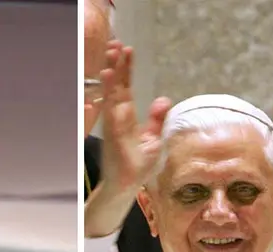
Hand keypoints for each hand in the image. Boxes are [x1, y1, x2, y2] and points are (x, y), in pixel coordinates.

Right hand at [84, 41, 170, 236]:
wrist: (126, 187)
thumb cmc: (137, 166)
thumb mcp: (153, 139)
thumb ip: (156, 119)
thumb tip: (163, 99)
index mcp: (126, 117)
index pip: (125, 88)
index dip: (126, 69)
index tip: (127, 50)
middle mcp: (117, 117)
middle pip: (116, 86)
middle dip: (117, 64)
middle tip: (116, 43)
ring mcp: (113, 123)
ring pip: (112, 92)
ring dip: (112, 72)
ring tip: (112, 52)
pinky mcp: (112, 131)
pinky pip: (110, 107)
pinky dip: (109, 91)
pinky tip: (109, 75)